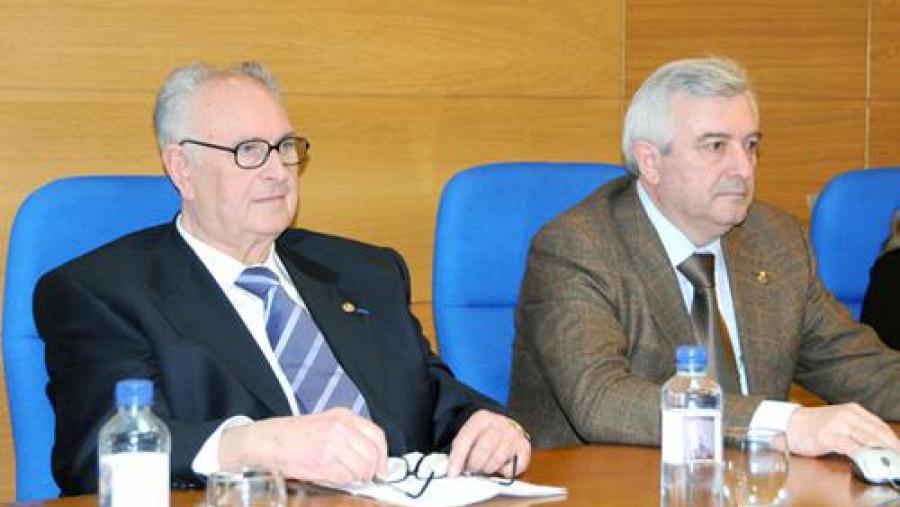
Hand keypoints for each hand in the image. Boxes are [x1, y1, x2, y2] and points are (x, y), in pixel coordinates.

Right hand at [219, 407, 387, 485]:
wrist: (267, 441)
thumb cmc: (292, 435)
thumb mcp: (326, 425)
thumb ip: (348, 436)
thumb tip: (368, 457)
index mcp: (344, 416)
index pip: (377, 435)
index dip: (383, 455)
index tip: (382, 467)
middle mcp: (342, 427)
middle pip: (373, 454)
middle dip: (372, 470)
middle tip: (367, 478)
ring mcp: (333, 443)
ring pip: (362, 467)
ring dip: (357, 477)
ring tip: (347, 477)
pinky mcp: (324, 460)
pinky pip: (345, 477)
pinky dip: (343, 482)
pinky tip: (332, 477)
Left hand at [447, 410, 530, 477]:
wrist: (504, 428)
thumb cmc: (484, 435)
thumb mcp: (470, 435)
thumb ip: (461, 450)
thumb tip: (454, 470)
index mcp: (482, 418)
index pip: (467, 438)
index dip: (458, 458)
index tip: (452, 473)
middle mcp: (500, 423)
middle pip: (484, 447)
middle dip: (474, 464)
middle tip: (471, 470)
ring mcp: (514, 434)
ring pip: (498, 458)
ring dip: (488, 468)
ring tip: (484, 467)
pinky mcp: (524, 447)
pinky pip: (513, 467)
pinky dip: (504, 472)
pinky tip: (500, 466)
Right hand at [785, 403, 898, 455]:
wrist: (791, 424)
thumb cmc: (816, 425)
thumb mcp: (841, 422)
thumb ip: (858, 429)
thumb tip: (879, 445)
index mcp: (852, 410)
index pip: (879, 425)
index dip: (892, 439)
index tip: (898, 450)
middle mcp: (846, 414)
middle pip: (875, 433)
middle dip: (889, 448)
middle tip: (895, 457)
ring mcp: (836, 424)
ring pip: (866, 439)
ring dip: (879, 452)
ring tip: (886, 461)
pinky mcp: (827, 436)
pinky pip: (850, 447)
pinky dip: (862, 455)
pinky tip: (867, 460)